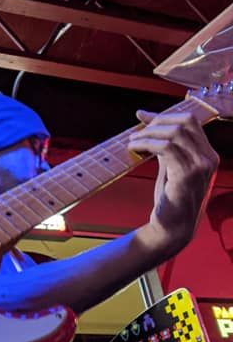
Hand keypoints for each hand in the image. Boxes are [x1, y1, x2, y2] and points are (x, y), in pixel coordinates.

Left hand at [129, 110, 218, 258]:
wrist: (172, 226)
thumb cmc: (170, 197)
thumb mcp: (169, 164)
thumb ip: (163, 142)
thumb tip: (145, 117)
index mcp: (208, 153)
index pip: (190, 121)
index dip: (165, 115)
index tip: (142, 117)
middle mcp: (209, 158)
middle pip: (185, 122)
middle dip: (157, 122)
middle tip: (137, 132)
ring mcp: (201, 166)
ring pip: (174, 132)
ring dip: (148, 133)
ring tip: (132, 141)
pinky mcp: (187, 175)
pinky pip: (166, 148)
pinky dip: (147, 143)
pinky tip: (134, 148)